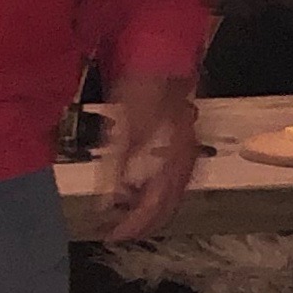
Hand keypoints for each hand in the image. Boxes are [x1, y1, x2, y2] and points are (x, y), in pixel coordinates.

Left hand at [100, 72, 200, 240]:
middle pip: (166, 209)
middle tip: (116, 231)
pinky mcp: (185, 145)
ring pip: (171, 197)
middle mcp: (185, 164)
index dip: (131, 227)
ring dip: (149, 210)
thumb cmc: (141, 90)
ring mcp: (188, 154)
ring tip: (123, 214)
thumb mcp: (122, 131)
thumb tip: (105, 204)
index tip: (110, 235)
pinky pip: (174, 181)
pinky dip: (156, 193)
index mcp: (171, 163)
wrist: (164, 58)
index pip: (152, 209)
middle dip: (141, 224)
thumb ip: (115, 170)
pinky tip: (137, 189)